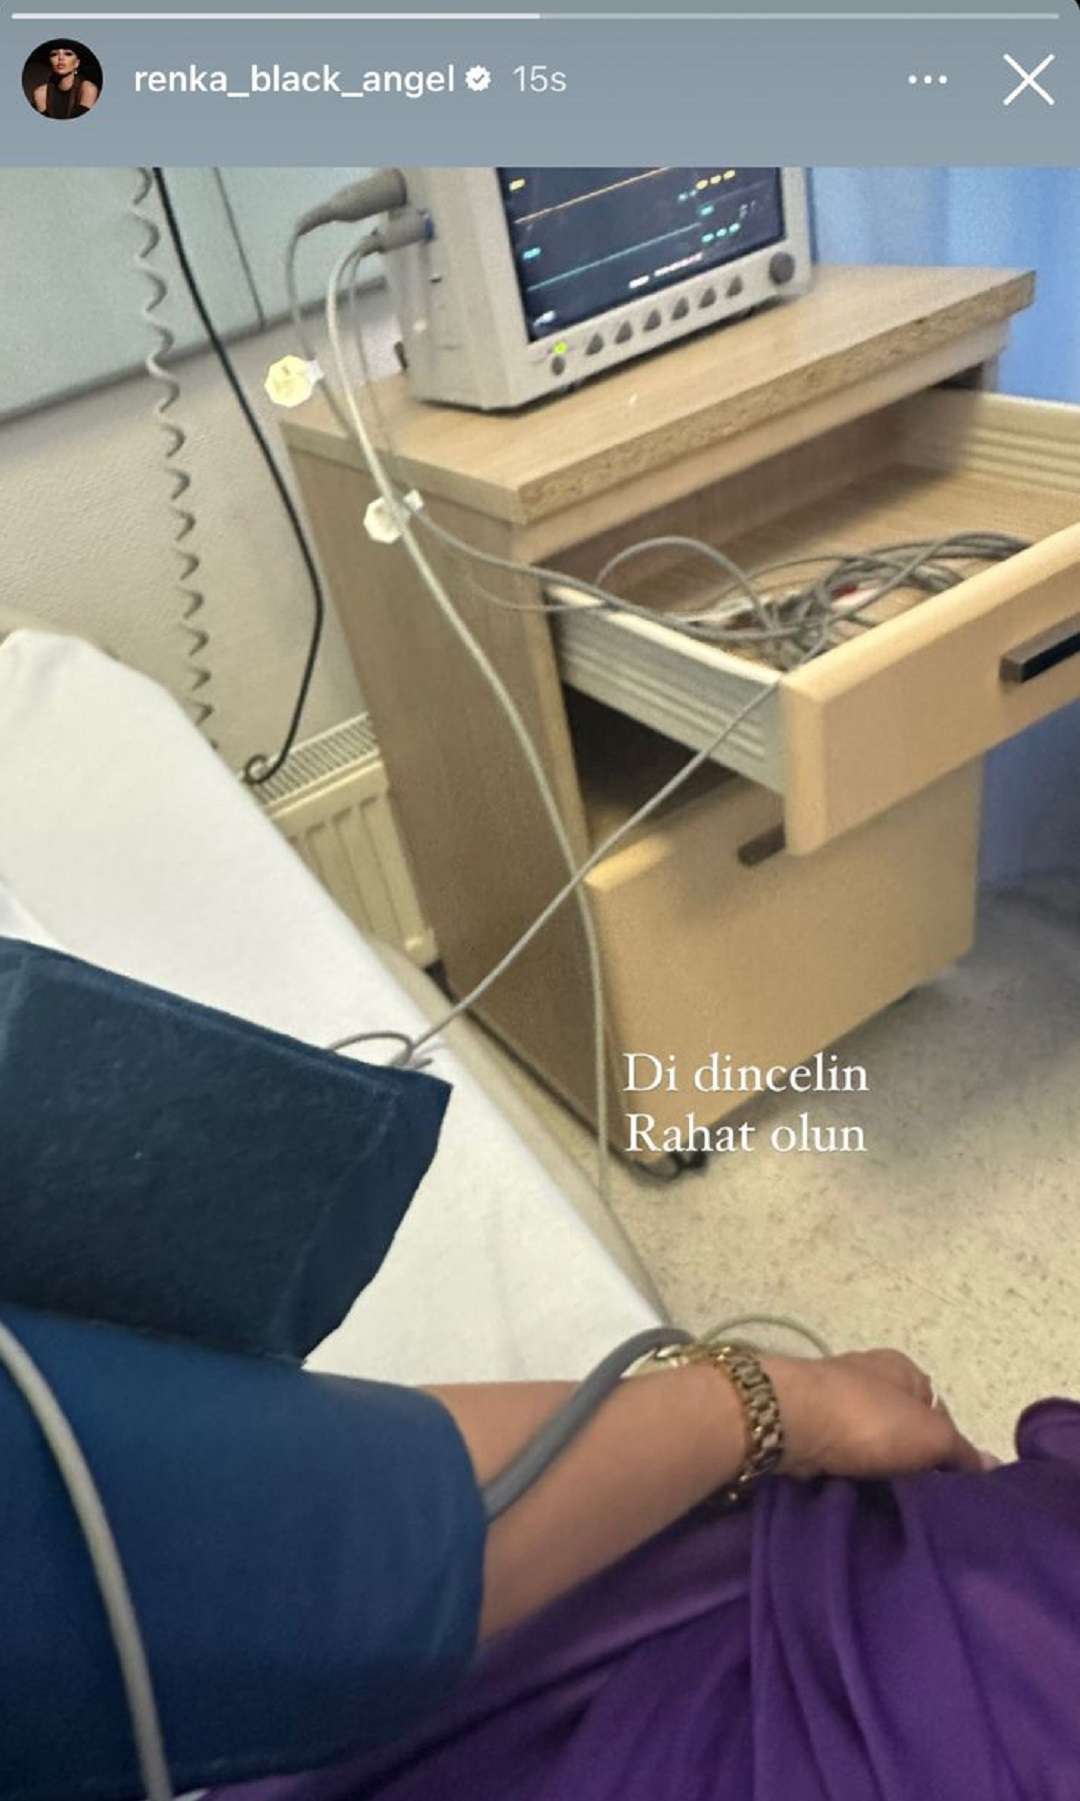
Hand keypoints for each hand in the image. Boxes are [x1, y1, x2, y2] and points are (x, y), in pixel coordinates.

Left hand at [762, 1348, 991, 1481]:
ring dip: (877, 1472)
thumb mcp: (932, 1435)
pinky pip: (839, 1457)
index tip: (949, 1484)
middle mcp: (867, 1378)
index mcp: (903, 1369)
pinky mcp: (806, 1426)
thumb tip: (994, 1466)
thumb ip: (962, 1452)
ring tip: (892, 1508)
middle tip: (923, 1502)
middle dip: (911, 1462)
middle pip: (902, 1429)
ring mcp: (833, 1401)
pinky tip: (856, 1498)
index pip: (937, 1410)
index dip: (947, 1447)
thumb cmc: (868, 1418)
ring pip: (869, 1446)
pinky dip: (848, 1475)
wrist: (789, 1420)